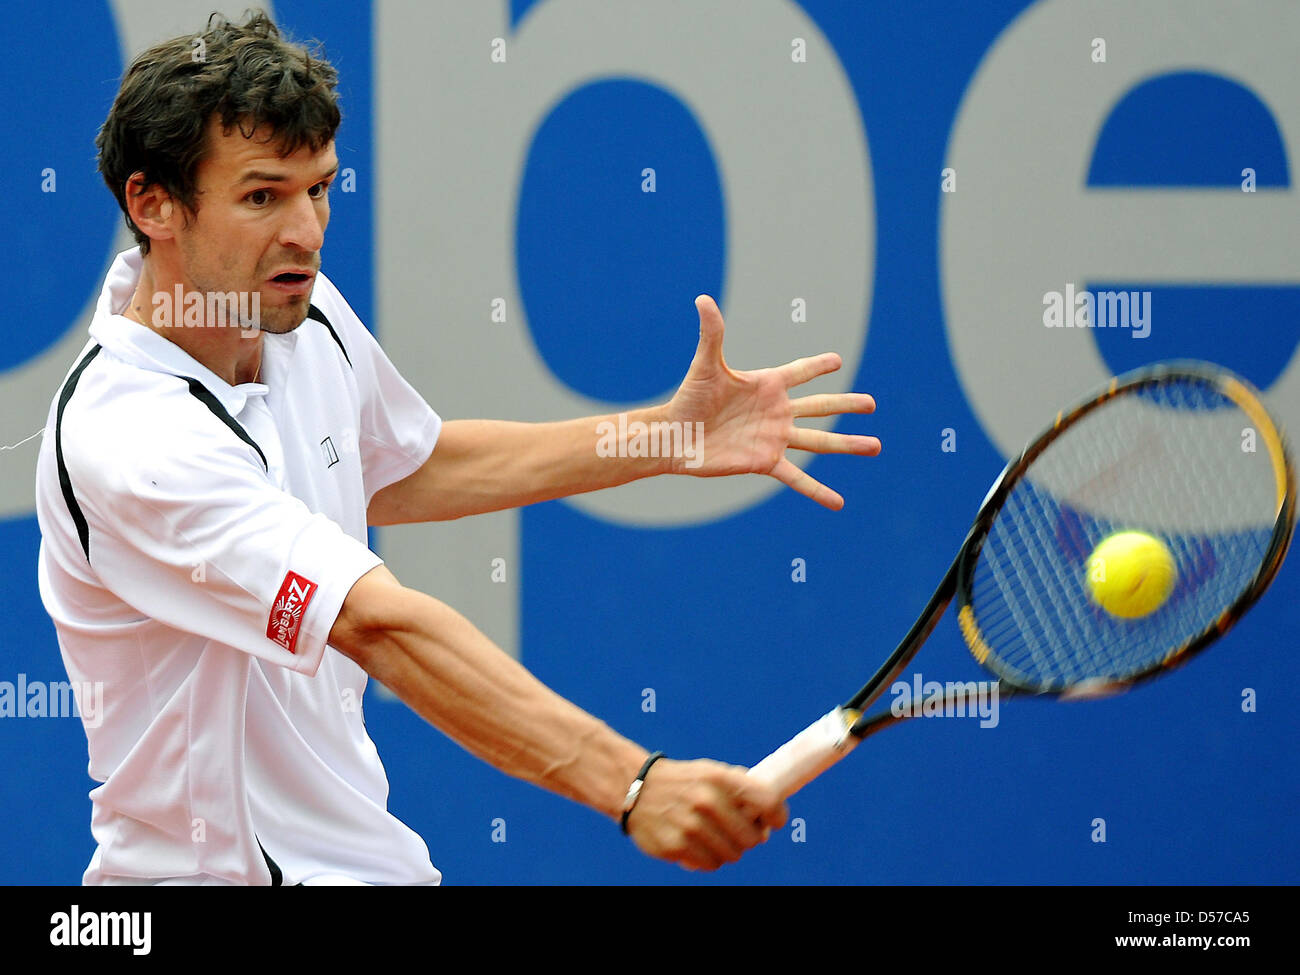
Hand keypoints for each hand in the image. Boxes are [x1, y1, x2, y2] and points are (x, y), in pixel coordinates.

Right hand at [623, 757, 786, 870]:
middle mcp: (706, 801)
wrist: (636, 788)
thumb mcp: (711, 772)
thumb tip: (768, 821)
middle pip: (751, 838)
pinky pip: (710, 864)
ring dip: (728, 850)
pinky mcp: (676, 846)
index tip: (775, 822)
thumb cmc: (684, 782)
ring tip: (713, 837)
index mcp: (719, 778)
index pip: (766, 801)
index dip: (777, 815)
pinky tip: (698, 844)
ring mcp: (690, 826)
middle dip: (749, 838)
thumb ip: (740, 790)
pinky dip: (708, 858)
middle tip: (738, 832)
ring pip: (732, 855)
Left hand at [662, 295, 879, 509]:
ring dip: (848, 444)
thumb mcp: (706, 364)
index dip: (817, 366)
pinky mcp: (765, 462)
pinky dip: (818, 491)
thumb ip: (713, 332)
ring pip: (819, 441)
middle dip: (846, 404)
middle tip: (871, 404)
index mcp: (767, 385)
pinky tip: (838, 503)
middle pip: (820, 406)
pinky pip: (797, 478)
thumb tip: (703, 299)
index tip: (836, 361)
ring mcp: (774, 438)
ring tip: (875, 446)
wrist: (677, 436)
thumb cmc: (689, 398)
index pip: (800, 371)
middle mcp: (776, 412)